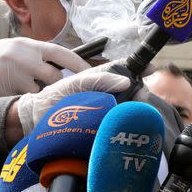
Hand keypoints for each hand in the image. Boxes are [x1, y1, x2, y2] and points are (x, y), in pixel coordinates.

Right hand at [0, 37, 90, 95]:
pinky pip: (23, 100)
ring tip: (19, 86)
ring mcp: (13, 73)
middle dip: (53, 85)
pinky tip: (10, 91)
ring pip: (38, 91)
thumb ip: (38, 56)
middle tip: (45, 86)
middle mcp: (23, 57)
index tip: (90, 73)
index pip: (62, 53)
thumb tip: (67, 68)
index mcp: (30, 45)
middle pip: (54, 77)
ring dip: (33, 94)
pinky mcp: (4, 89)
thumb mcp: (17, 49)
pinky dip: (20, 100)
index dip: (79, 64)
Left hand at [16, 59, 150, 133]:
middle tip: (141, 97)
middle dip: (142, 90)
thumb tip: (127, 82)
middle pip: (134, 88)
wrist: (39, 119)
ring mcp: (108, 108)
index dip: (141, 67)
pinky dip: (129, 121)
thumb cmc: (56, 96)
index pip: (128, 68)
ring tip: (135, 111)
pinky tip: (130, 123)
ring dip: (137, 107)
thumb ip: (101, 79)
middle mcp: (109, 92)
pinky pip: (123, 122)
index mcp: (104, 78)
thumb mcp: (78, 82)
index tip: (152, 70)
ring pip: (131, 105)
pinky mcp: (105, 124)